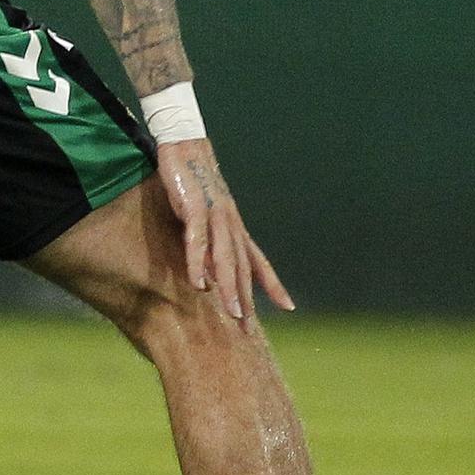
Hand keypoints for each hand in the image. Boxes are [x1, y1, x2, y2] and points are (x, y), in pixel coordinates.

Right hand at [156, 139, 292, 328]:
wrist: (186, 145)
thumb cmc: (193, 181)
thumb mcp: (203, 215)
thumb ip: (208, 243)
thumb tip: (209, 274)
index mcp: (235, 227)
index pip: (259, 260)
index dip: (274, 284)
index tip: (288, 307)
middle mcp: (231, 224)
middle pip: (243, 267)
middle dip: (246, 298)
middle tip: (247, 329)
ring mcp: (215, 215)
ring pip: (226, 258)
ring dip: (229, 287)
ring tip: (231, 313)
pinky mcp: (194, 206)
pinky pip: (198, 240)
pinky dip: (199, 262)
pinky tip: (198, 282)